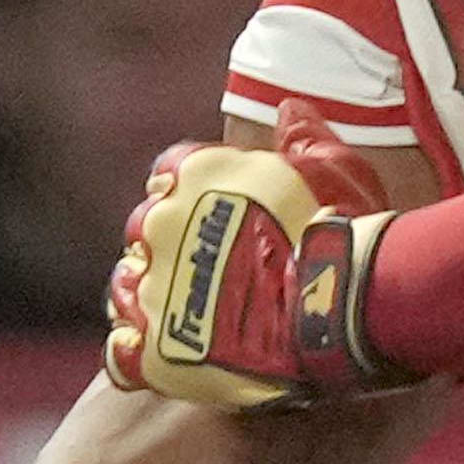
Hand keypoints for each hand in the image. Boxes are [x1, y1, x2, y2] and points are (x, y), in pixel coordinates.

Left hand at [104, 120, 409, 407]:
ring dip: (149, 294)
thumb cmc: (342, 230)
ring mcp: (154, 288)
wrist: (338, 306)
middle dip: (171, 245)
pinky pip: (122, 352)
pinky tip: (162, 353)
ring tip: (187, 312)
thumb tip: (290, 110)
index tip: (213, 214)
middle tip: (211, 269)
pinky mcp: (157, 349)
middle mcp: (162, 224)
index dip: (190, 193)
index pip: (170, 173)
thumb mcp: (334, 167)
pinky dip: (136, 352)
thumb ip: (304, 138)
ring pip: (127, 286)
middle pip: (147, 230)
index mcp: (197, 175)